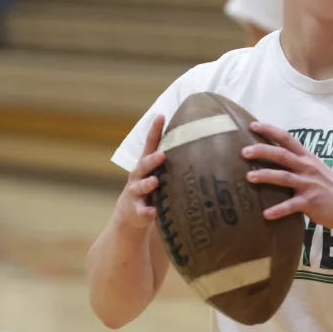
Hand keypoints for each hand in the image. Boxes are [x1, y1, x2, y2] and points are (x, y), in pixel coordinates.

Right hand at [114, 115, 165, 229]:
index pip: (150, 143)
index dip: (155, 130)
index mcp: (146, 164)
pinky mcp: (136, 210)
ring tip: (154, 181)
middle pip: (143, 164)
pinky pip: (142, 212)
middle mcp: (138, 176)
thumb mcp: (159, 174)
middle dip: (152, 159)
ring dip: (147, 184)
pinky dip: (147, 212)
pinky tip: (153, 212)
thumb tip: (203, 146)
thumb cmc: (152, 190)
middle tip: (162, 154)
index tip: (161, 115)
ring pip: (140, 186)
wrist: (130, 216)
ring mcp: (135, 193)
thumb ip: (173, 163)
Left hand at [242, 122, 332, 232]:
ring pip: (284, 177)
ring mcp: (309, 185)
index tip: (253, 125)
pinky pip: (291, 206)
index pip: (287, 138)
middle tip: (244, 151)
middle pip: (281, 154)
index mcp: (307, 158)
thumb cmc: (331, 189)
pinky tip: (266, 214)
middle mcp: (307, 168)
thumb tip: (277, 162)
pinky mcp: (311, 202)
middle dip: (262, 151)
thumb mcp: (317, 171)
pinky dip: (278, 210)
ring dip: (265, 176)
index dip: (270, 130)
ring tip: (249, 177)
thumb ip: (299, 165)